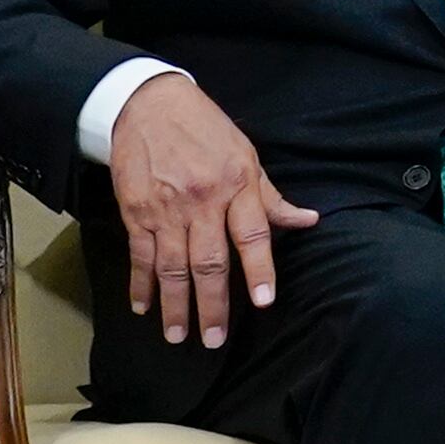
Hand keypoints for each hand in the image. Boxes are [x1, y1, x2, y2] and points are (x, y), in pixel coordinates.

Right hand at [110, 73, 318, 348]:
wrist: (147, 104)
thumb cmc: (205, 130)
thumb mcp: (247, 156)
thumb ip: (271, 197)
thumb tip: (309, 221)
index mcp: (237, 186)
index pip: (252, 236)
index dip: (259, 271)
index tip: (263, 302)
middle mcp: (202, 202)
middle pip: (208, 262)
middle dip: (212, 305)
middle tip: (214, 339)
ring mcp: (165, 209)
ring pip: (171, 266)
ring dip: (175, 305)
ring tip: (177, 336)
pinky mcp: (135, 211)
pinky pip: (140, 254)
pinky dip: (140, 283)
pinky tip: (143, 307)